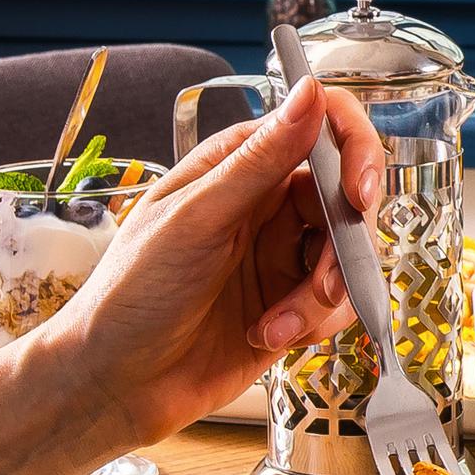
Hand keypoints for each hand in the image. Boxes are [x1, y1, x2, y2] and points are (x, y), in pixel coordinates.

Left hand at [37, 75, 384, 453]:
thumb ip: (259, 160)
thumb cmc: (132, 292)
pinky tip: (269, 336)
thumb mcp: (196, 219)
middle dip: (346, 244)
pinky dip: (314, 323)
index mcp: (240, 164)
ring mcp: (280, 255)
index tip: (359, 195)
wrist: (115, 383)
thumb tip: (310, 92)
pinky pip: (337, 303)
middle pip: (348, 197)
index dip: (355, 152)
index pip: (321, 127)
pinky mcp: (291, 304)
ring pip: (349, 256)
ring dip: (326, 293)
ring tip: (281, 324)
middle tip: (326, 281)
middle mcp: (267, 203)